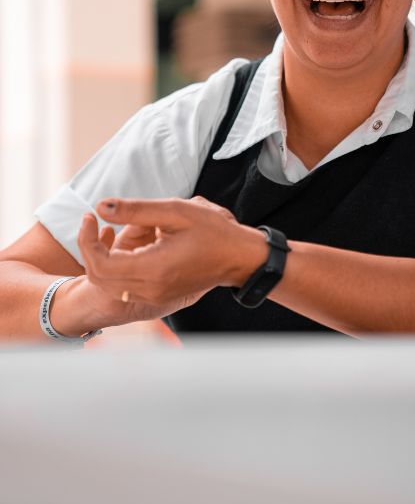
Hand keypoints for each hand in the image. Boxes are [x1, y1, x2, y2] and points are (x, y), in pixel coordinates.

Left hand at [52, 215, 206, 330]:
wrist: (239, 257)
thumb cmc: (213, 231)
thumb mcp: (176, 211)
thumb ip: (136, 210)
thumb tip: (100, 206)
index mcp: (155, 268)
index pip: (100, 264)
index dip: (86, 241)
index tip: (88, 217)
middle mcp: (151, 289)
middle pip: (98, 277)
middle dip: (89, 250)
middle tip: (92, 223)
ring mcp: (154, 296)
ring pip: (108, 284)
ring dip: (100, 260)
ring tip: (106, 233)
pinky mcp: (158, 297)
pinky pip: (122, 287)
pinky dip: (114, 268)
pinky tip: (124, 247)